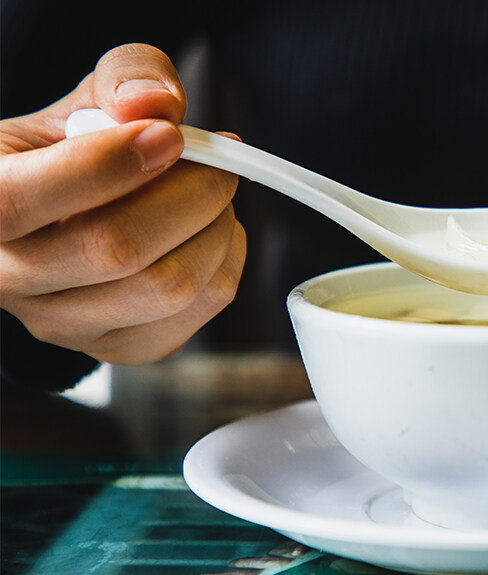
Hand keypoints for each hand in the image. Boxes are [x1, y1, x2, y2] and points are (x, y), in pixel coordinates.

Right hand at [0, 44, 244, 363]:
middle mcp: (7, 277)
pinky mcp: (121, 347)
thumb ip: (125, 76)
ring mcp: (63, 324)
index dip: (105, 166)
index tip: (168, 135)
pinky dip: (227, 258)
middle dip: (192, 192)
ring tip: (209, 194)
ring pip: (169, 285)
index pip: (17, 201)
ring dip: (217, 227)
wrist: (75, 209)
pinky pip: (202, 308)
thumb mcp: (87, 95)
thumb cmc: (75, 149)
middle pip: (117, 250)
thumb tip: (156, 104)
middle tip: (217, 161)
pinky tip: (206, 231)